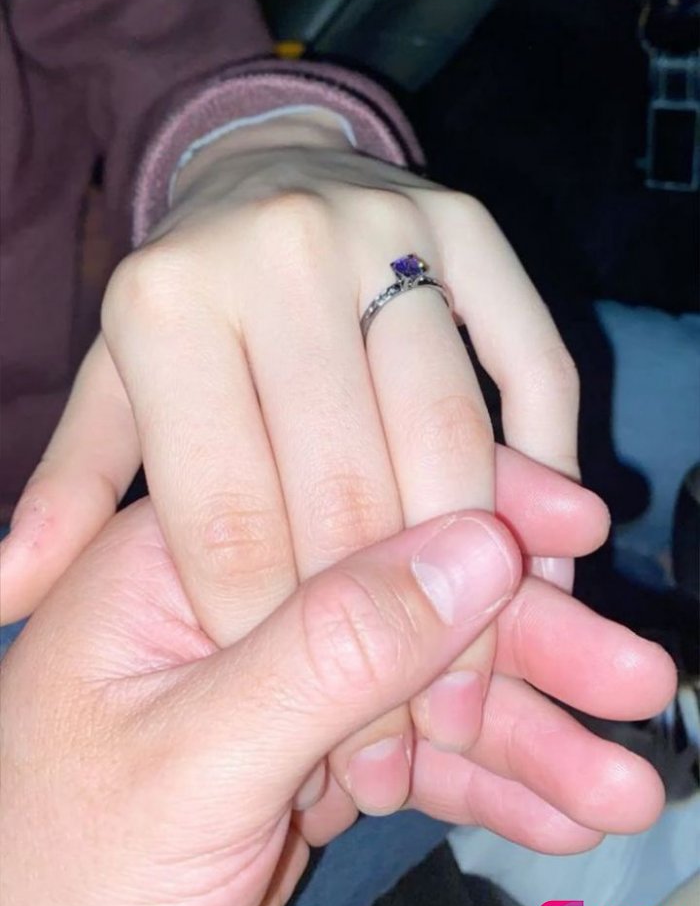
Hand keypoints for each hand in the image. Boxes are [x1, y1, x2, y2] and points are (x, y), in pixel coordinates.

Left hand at [0, 499, 674, 905]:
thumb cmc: (63, 874)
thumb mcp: (194, 761)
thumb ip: (331, 653)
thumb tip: (478, 549)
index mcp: (186, 557)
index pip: (343, 494)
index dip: (469, 503)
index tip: (577, 526)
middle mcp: (245, 602)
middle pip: (409, 595)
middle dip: (527, 643)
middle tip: (639, 681)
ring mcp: (288, 687)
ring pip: (429, 687)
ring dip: (530, 734)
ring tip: (631, 782)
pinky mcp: (317, 763)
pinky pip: (418, 762)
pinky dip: (490, 793)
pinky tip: (568, 814)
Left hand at [3, 117, 581, 805]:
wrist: (264, 169)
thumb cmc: (185, 310)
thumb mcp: (112, 390)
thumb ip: (70, 493)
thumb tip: (1, 595)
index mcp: (163, 306)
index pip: (227, 513)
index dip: (271, 642)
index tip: (309, 736)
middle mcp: (273, 252)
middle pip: (343, 485)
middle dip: (374, 638)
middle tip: (398, 737)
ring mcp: (384, 229)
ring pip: (447, 435)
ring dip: (468, 581)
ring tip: (463, 685)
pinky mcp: (473, 229)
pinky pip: (534, 371)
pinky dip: (549, 474)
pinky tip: (531, 569)